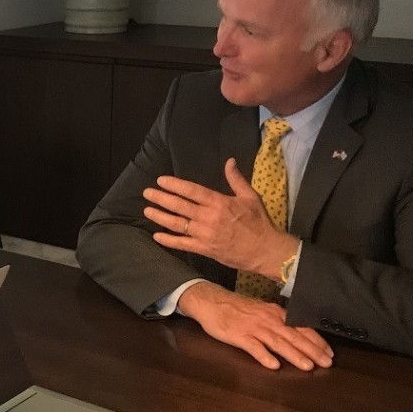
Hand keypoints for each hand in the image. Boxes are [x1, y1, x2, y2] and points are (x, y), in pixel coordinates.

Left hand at [142, 158, 297, 275]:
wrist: (266, 250)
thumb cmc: (259, 222)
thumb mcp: (250, 196)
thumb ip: (236, 179)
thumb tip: (229, 161)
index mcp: (219, 203)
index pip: (191, 191)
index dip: (174, 185)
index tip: (161, 180)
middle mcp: (208, 217)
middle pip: (179, 206)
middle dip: (161, 198)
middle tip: (147, 193)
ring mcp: (204, 234)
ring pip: (177, 224)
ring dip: (160, 216)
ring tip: (147, 210)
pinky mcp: (204, 249)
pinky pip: (182, 244)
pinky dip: (168, 240)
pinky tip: (156, 235)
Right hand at [178, 282, 332, 370]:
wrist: (211, 301)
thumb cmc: (237, 307)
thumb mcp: (262, 310)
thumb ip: (277, 321)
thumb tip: (296, 332)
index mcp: (275, 313)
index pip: (301, 327)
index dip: (316, 340)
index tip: (329, 352)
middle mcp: (268, 320)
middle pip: (293, 336)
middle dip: (312, 350)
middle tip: (327, 363)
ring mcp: (253, 328)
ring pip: (278, 342)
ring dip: (294, 355)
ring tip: (308, 366)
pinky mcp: (238, 336)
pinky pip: (253, 347)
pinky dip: (264, 356)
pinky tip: (273, 366)